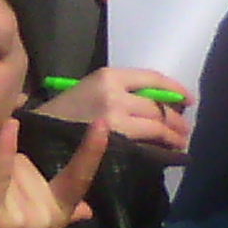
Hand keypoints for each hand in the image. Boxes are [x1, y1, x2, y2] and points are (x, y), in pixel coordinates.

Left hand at [0, 118, 107, 227]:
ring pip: (8, 164)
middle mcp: (44, 216)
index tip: (104, 123)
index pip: (80, 178)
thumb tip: (89, 210)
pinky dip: (4, 149)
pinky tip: (10, 126)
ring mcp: (19, 217)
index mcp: (58, 214)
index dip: (92, 151)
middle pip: (27, 162)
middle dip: (9, 174)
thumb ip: (64, 214)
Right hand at [35, 67, 190, 158]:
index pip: (153, 78)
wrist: (38, 133)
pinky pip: (146, 142)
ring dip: (174, 135)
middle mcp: (114, 93)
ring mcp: (114, 117)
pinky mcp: (113, 140)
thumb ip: (123, 93)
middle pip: (157, 104)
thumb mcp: (92, 90)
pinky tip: (167, 151)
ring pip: (156, 125)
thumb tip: (159, 104)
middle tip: (185, 130)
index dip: (175, 89)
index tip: (188, 99)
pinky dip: (161, 147)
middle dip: (176, 119)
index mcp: (109, 75)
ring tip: (181, 143)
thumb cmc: (64, 113)